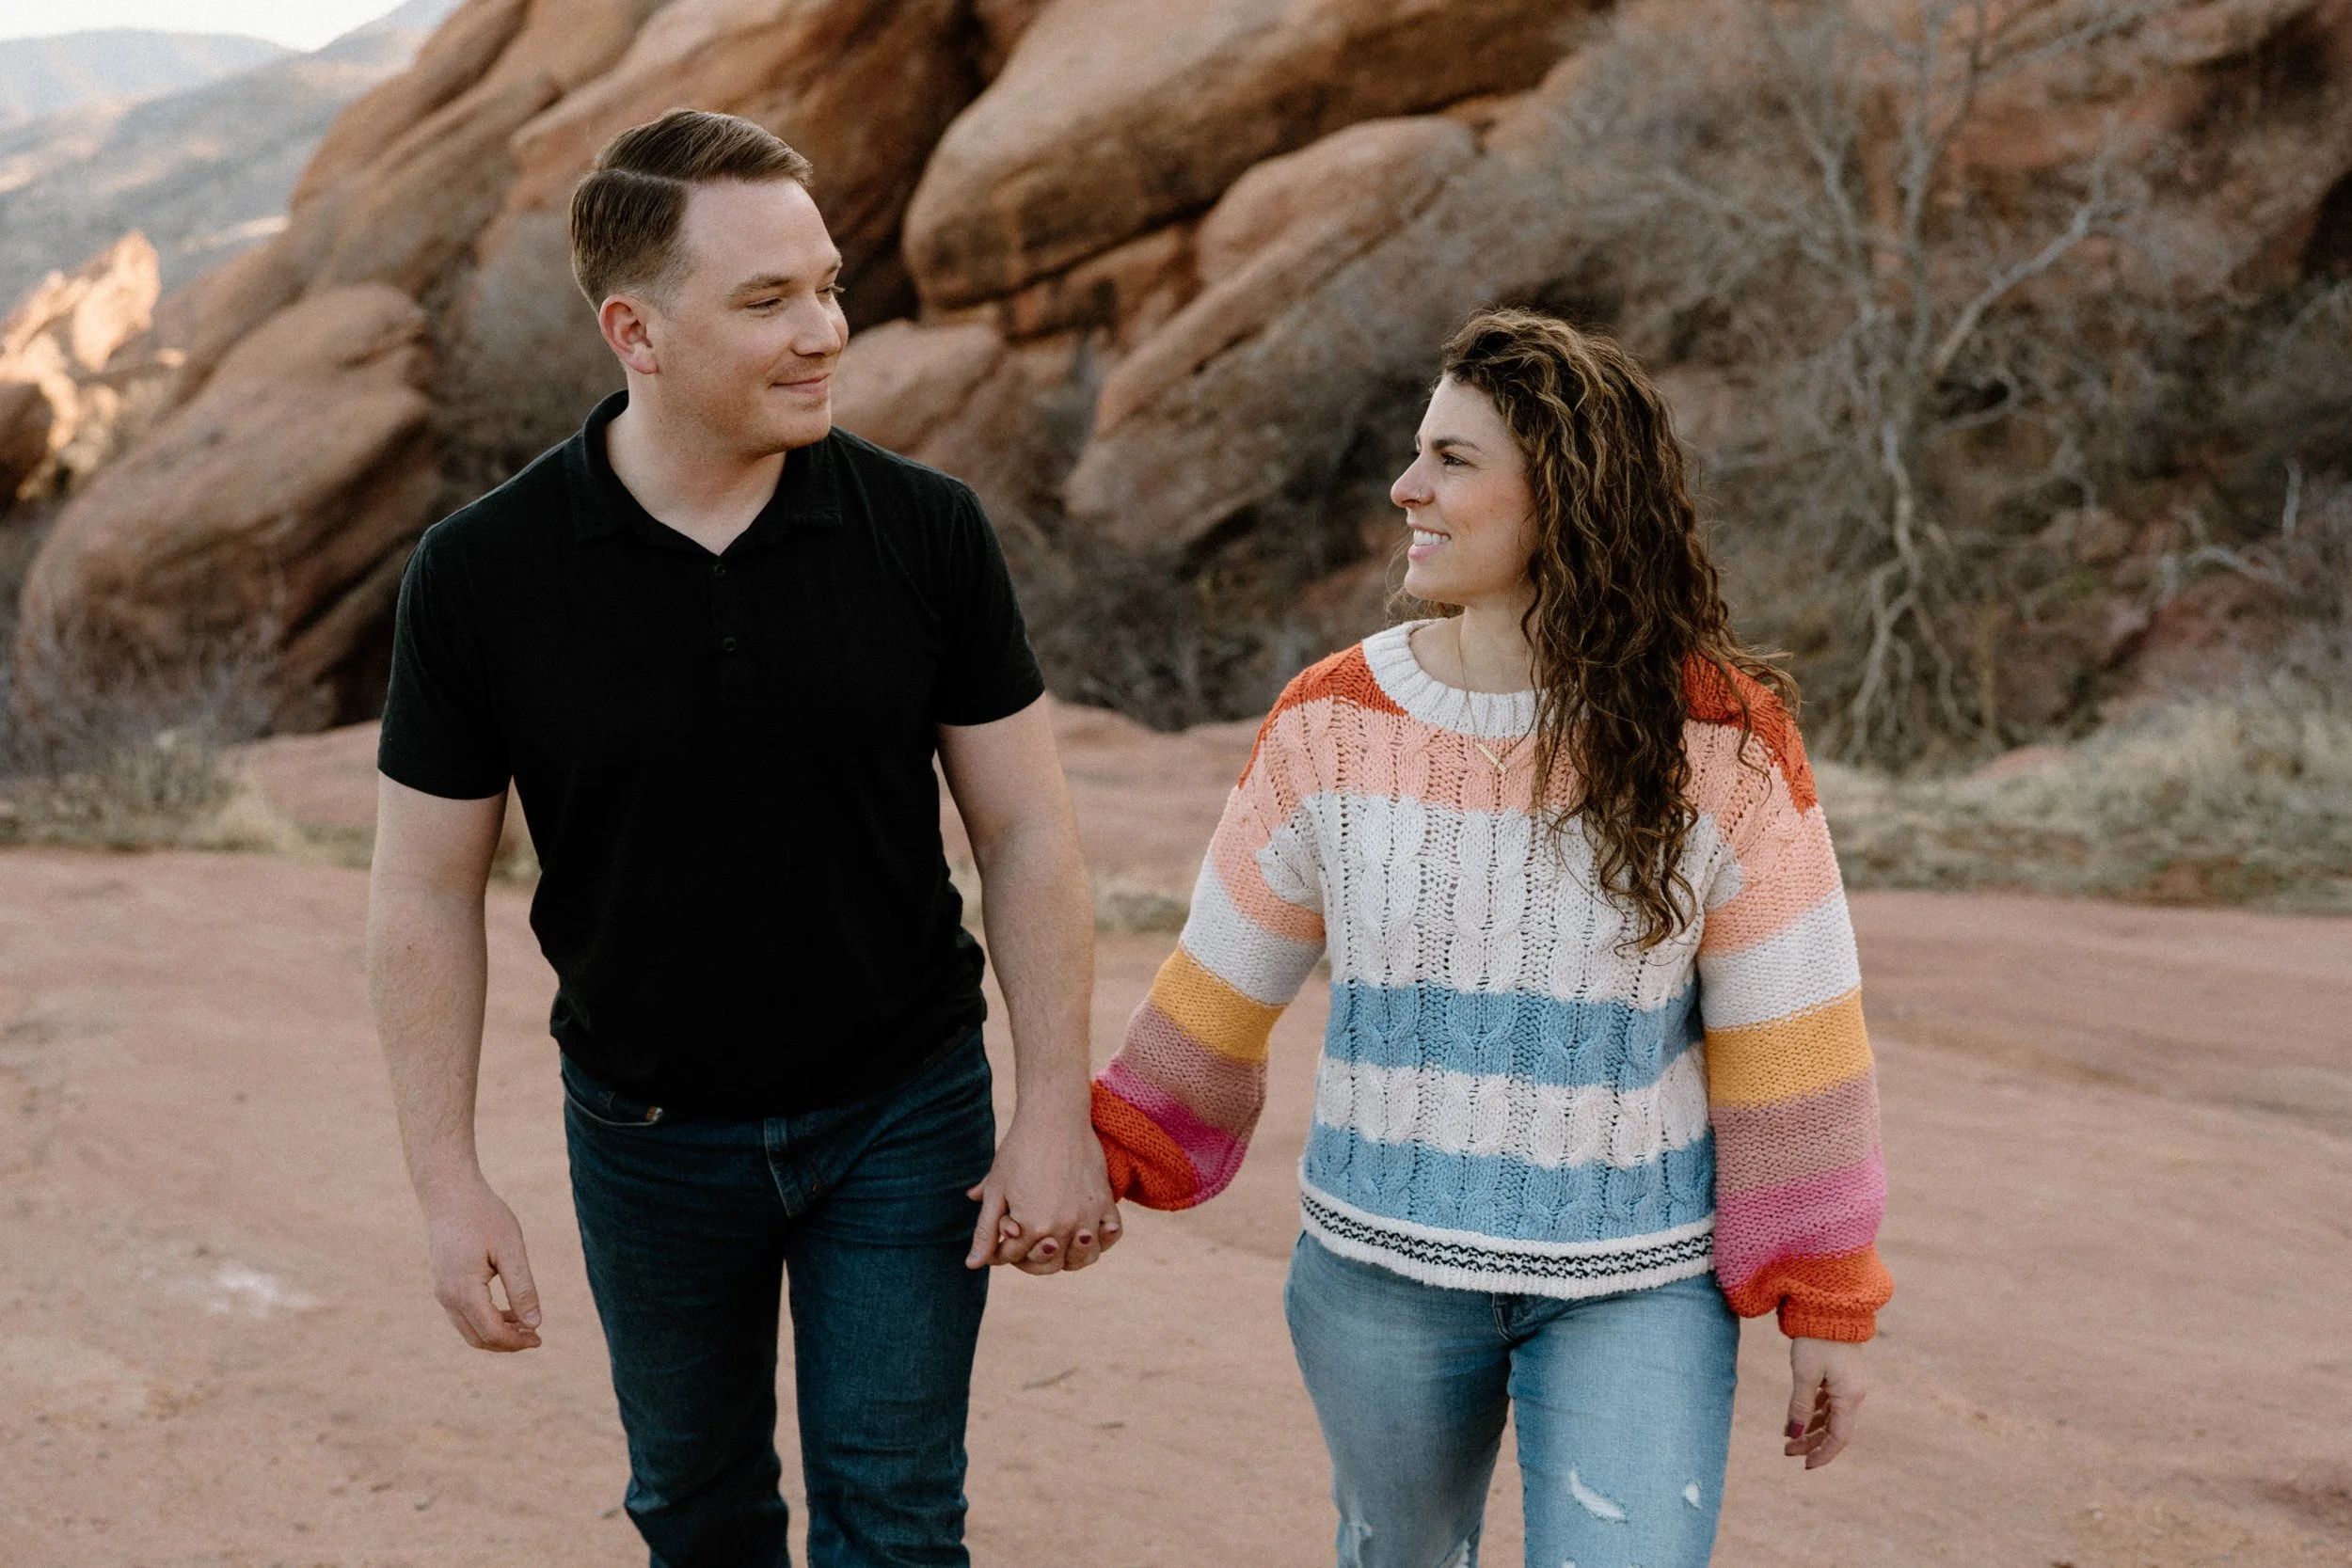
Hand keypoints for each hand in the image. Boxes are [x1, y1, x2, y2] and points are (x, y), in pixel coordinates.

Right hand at [420, 1172, 540, 1350]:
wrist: (448, 1192)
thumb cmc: (483, 1215)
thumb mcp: (510, 1249)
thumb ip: (522, 1288)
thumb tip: (535, 1323)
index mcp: (463, 1291)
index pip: (492, 1333)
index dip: (517, 1341)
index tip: (540, 1338)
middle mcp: (447, 1297)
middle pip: (478, 1339)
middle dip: (507, 1343)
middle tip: (536, 1337)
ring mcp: (441, 1292)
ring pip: (468, 1330)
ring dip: (496, 1333)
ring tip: (525, 1324)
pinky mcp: (442, 1284)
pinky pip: (463, 1315)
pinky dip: (484, 1321)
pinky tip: (507, 1310)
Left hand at [966, 1107, 1121, 1274]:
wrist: (1053, 1117)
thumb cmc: (1019, 1151)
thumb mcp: (997, 1191)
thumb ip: (985, 1232)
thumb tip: (972, 1265)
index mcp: (1032, 1227)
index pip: (1014, 1257)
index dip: (1002, 1250)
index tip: (1002, 1233)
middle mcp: (1063, 1228)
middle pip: (1049, 1265)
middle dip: (1031, 1260)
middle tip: (1026, 1243)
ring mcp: (1088, 1216)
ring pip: (1083, 1258)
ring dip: (1070, 1258)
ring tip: (1060, 1244)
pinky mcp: (1105, 1201)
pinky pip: (1112, 1233)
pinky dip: (1103, 1239)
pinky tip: (1089, 1232)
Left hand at [1784, 1336, 1866, 1467]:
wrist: (1830, 1307)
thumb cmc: (1816, 1339)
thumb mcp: (1804, 1374)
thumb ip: (1800, 1406)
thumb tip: (1794, 1435)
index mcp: (1849, 1396)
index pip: (1839, 1438)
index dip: (1823, 1454)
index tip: (1805, 1465)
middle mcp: (1854, 1393)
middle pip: (1835, 1429)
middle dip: (1811, 1442)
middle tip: (1787, 1451)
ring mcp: (1849, 1384)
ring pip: (1831, 1416)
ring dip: (1811, 1428)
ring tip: (1789, 1437)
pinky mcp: (1842, 1375)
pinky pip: (1830, 1402)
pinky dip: (1814, 1411)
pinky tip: (1798, 1417)